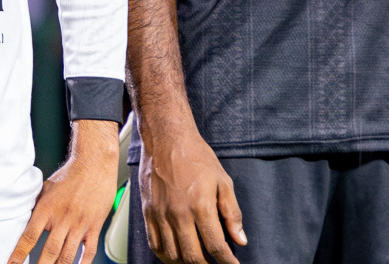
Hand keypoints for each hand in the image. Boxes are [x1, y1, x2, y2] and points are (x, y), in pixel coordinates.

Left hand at [9, 119, 119, 263]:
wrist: (94, 164)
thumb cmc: (70, 174)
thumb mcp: (46, 187)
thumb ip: (36, 204)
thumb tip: (23, 215)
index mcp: (47, 208)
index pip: (29, 235)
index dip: (19, 253)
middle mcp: (63, 218)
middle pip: (49, 251)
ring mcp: (80, 224)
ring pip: (67, 255)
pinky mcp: (94, 227)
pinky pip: (88, 252)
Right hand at [137, 124, 245, 263]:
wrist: (166, 137)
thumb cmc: (195, 155)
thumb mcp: (223, 181)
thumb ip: (231, 212)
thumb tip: (240, 239)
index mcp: (200, 206)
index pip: (216, 246)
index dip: (227, 261)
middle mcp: (178, 213)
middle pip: (193, 256)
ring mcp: (160, 214)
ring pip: (173, 254)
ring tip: (197, 261)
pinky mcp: (148, 211)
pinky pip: (154, 243)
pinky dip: (166, 256)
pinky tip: (175, 256)